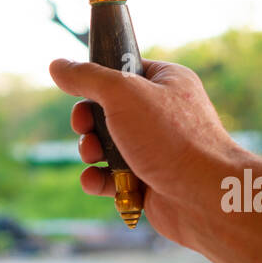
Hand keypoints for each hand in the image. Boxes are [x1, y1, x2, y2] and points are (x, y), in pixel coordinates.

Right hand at [49, 57, 246, 251]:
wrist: (205, 197)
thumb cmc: (171, 138)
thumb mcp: (123, 94)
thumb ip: (87, 77)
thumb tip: (57, 65)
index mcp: (166, 82)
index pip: (124, 71)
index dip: (98, 81)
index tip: (82, 91)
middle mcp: (163, 114)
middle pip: (108, 110)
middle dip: (88, 122)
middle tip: (84, 128)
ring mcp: (157, 149)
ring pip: (107, 145)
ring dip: (90, 150)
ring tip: (92, 156)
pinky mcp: (149, 182)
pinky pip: (113, 177)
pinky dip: (99, 179)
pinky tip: (93, 181)